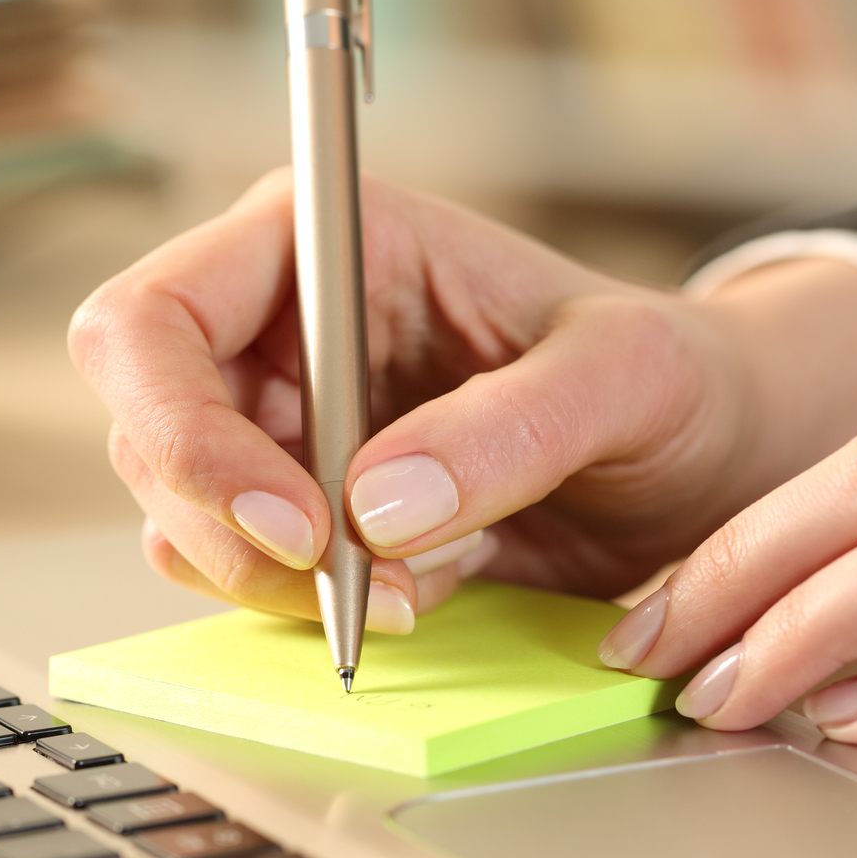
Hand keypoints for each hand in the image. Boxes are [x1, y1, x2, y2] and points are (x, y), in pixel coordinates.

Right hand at [70, 170, 856, 629]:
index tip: (304, 526)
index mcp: (323, 246)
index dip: (188, 430)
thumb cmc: (673, 379)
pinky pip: (240, 575)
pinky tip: (413, 600)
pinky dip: (303, 611)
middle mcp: (273, 332)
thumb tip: (373, 510)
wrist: (707, 460)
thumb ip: (511, 429)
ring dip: (272, 585)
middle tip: (353, 596)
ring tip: (413, 599)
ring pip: (181, 520)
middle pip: (149, 435)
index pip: (154, 322)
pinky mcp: (299, 512)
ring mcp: (276, 428)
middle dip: (233, 532)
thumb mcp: (627, 378)